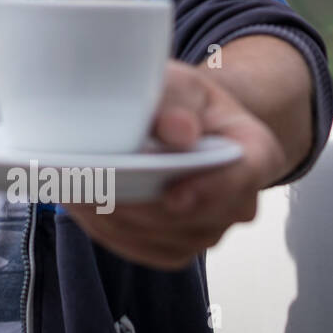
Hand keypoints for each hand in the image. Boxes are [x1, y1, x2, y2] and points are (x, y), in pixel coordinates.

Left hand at [61, 59, 286, 270]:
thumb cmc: (177, 99)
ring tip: (78, 190)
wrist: (171, 118)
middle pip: (199, 219)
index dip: (210, 190)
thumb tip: (178, 130)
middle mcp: (239, 200)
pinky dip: (110, 230)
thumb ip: (176, 101)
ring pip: (166, 240)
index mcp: (254, 151)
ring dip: (121, 220)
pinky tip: (83, 204)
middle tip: (96, 186)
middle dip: (147, 206)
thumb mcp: (178, 83)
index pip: (244, 176)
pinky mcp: (174, 244)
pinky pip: (144, 249)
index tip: (172, 196)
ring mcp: (208, 228)